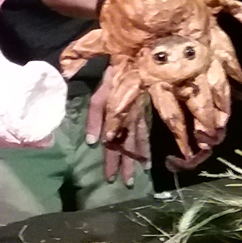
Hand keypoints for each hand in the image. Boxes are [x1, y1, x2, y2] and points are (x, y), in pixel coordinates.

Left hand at [86, 68, 149, 184]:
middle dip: (125, 165)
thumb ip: (95, 118)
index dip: (111, 161)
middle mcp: (130, 121)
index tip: (109, 177)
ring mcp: (139, 117)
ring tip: (137, 176)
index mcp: (117, 118)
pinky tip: (148, 159)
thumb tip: (93, 143)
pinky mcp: (143, 113)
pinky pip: (146, 134)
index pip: (113, 144)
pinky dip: (146, 148)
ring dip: (137, 160)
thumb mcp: (99, 95)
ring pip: (138, 143)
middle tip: (125, 183)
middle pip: (127, 147)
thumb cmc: (112, 76)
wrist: (132, 59)